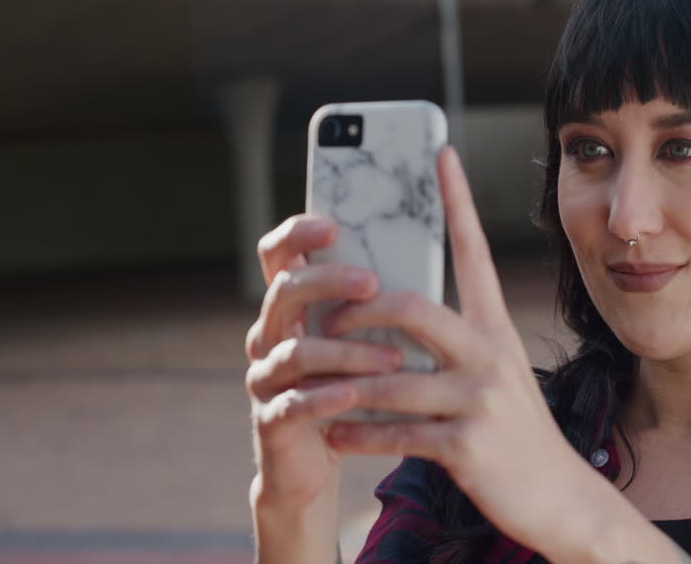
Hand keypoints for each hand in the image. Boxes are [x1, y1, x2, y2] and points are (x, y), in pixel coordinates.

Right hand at [243, 214, 406, 512]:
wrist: (315, 464)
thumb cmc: (348, 389)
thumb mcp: (358, 341)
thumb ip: (373, 304)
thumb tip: (424, 253)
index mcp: (291, 307)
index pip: (278, 254)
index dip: (296, 233)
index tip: (334, 226)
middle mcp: (269, 335)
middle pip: (285, 290)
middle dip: (329, 282)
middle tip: (372, 284)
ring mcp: (265, 378)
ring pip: (295, 351)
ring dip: (346, 352)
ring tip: (393, 360)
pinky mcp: (270, 421)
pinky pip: (293, 403)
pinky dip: (325, 398)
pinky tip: (355, 396)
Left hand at [317, 145, 582, 549]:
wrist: (558, 495)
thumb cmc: (514, 428)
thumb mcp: (496, 373)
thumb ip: (458, 342)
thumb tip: (399, 313)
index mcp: (495, 328)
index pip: (474, 252)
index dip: (457, 201)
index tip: (440, 154)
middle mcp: (490, 354)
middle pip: (413, 308)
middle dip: (361, 310)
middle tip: (329, 316)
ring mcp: (479, 400)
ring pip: (392, 380)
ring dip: (343, 387)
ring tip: (314, 390)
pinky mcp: (467, 445)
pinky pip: (395, 434)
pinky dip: (357, 436)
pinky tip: (335, 436)